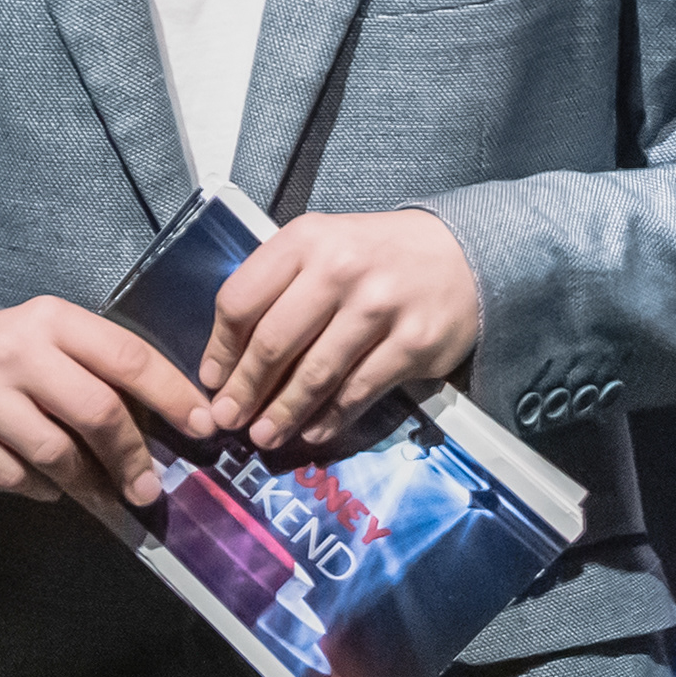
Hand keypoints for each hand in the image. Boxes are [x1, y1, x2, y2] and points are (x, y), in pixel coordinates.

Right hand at [0, 296, 215, 511]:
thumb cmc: (18, 353)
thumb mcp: (59, 338)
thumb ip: (107, 368)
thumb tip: (175, 422)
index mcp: (54, 320)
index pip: (127, 358)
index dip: (172, 395)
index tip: (203, 426)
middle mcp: (16, 352)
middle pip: (96, 411)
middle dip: (132, 456)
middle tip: (150, 488)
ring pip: (54, 454)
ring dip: (90, 483)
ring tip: (110, 495)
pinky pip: (14, 477)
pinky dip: (43, 488)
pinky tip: (52, 484)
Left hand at [198, 210, 483, 452]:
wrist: (462, 254)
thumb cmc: (377, 256)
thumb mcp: (322, 247)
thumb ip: (278, 289)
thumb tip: (229, 362)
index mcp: (306, 239)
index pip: (241, 300)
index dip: (220, 349)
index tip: (212, 381)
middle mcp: (341, 268)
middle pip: (273, 343)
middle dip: (245, 391)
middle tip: (230, 419)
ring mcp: (380, 306)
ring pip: (315, 375)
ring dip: (283, 414)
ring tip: (264, 436)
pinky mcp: (413, 343)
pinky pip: (357, 392)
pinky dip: (329, 419)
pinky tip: (313, 431)